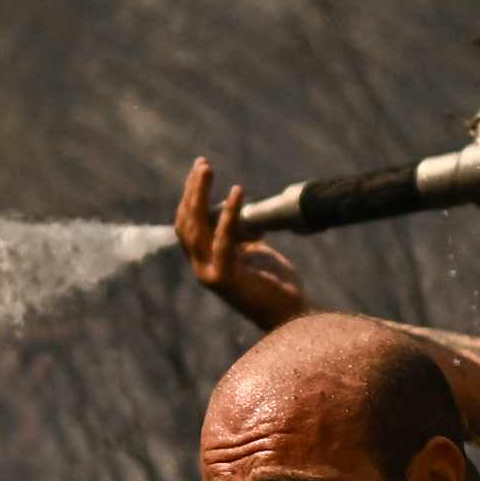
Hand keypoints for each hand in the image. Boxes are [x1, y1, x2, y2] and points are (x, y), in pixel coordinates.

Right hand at [173, 158, 308, 331]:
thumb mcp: (254, 254)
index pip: (188, 224)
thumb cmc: (277, 286)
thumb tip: (241, 214)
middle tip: (202, 164)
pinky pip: (224, 240)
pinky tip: (237, 193)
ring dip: (200, 195)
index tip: (201, 170)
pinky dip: (229, 215)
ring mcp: (210, 274)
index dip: (190, 196)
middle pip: (186, 222)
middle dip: (192, 190)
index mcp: (205, 261)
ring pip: (196, 228)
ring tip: (209, 171)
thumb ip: (241, 237)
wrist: (293, 316)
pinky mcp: (226, 278)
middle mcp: (202, 267)